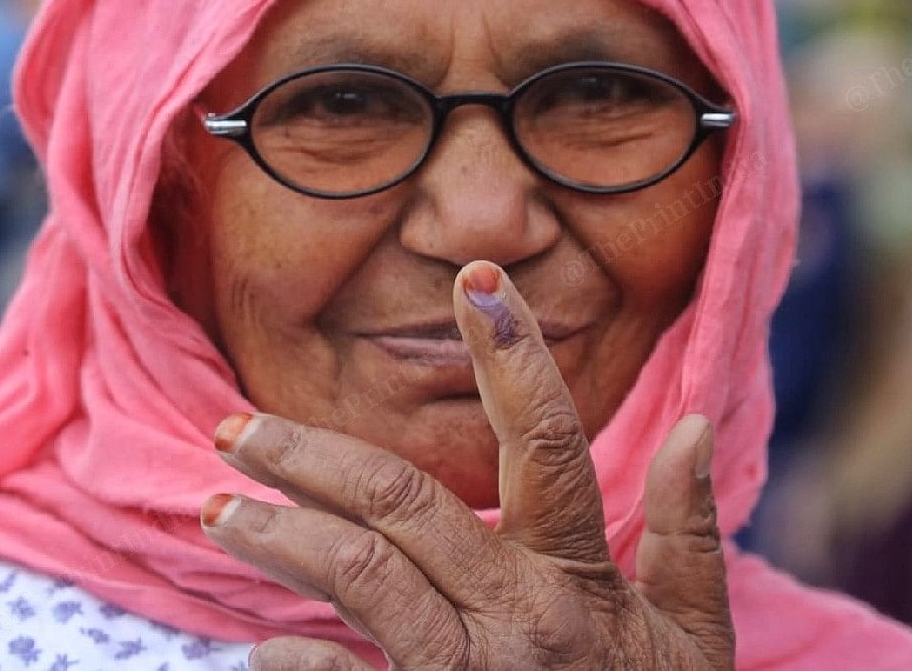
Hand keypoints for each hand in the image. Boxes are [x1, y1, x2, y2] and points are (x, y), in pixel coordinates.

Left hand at [200, 260, 734, 669]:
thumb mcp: (695, 640)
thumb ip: (690, 532)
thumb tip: (694, 424)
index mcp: (583, 579)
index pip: (548, 440)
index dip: (513, 354)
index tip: (477, 280)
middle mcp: (521, 617)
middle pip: (402, 500)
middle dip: (310, 453)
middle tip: (232, 427)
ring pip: (356, 574)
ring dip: (278, 534)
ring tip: (217, 508)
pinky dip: (298, 666)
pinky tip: (266, 653)